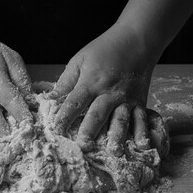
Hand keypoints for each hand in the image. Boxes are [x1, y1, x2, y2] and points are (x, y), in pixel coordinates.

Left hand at [48, 24, 161, 155]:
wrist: (137, 40)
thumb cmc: (105, 49)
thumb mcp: (80, 60)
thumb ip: (66, 81)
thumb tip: (49, 98)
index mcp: (91, 81)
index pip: (75, 102)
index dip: (64, 116)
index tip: (55, 130)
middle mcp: (109, 92)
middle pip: (97, 114)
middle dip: (90, 130)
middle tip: (83, 146)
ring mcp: (126, 98)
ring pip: (120, 119)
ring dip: (117, 136)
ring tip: (114, 152)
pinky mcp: (140, 102)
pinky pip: (141, 119)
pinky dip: (142, 132)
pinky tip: (143, 146)